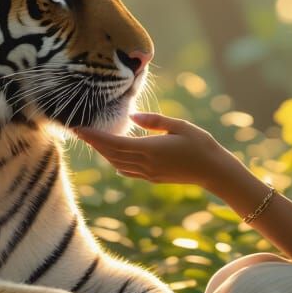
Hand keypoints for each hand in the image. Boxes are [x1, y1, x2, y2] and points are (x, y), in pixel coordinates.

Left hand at [74, 112, 240, 189]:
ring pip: (117, 164)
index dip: (94, 136)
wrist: (214, 171)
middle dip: (93, 143)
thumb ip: (154, 120)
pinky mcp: (153, 178)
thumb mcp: (179, 126)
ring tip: (92, 141)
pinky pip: (127, 171)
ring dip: (102, 153)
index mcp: (150, 149)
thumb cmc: (200, 144)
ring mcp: (148, 173)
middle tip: (77, 131)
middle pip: (111, 154)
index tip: (78, 128)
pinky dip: (115, 163)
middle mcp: (145, 163)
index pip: (114, 142)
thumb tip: (133, 115)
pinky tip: (113, 157)